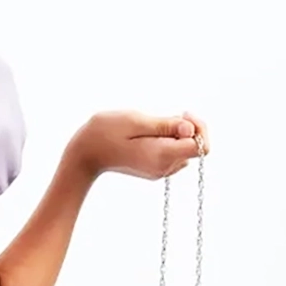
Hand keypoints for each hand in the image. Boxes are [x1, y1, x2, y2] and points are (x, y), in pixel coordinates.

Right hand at [69, 110, 209, 182]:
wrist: (84, 155)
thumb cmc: (105, 133)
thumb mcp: (136, 121)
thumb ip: (165, 125)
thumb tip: (190, 128)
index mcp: (162, 155)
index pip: (201, 146)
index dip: (199, 127)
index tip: (182, 113)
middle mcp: (164, 168)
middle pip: (195, 148)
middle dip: (188, 128)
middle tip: (167, 116)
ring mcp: (159, 171)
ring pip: (184, 151)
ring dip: (177, 134)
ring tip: (154, 126)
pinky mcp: (154, 170)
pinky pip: (173, 154)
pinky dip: (168, 142)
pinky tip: (150, 135)